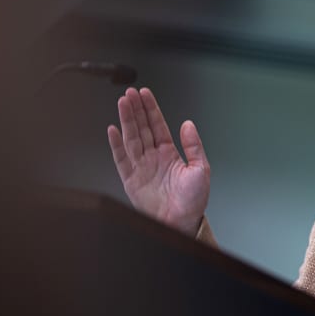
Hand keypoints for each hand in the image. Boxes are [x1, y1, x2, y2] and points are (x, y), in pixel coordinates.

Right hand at [107, 87, 209, 235]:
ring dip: (126, 120)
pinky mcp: (131, 179)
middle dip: (135, 109)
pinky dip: (116, 144)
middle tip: (130, 92)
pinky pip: (121, 158)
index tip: (145, 93)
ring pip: (131, 138)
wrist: (182, 223)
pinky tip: (113, 130)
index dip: (151, 109)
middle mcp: (154, 158)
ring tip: (123, 103)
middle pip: (141, 127)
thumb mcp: (201, 169)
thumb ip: (194, 145)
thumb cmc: (193, 201)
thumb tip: (188, 124)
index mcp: (170, 154)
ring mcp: (141, 167)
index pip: (158, 125)